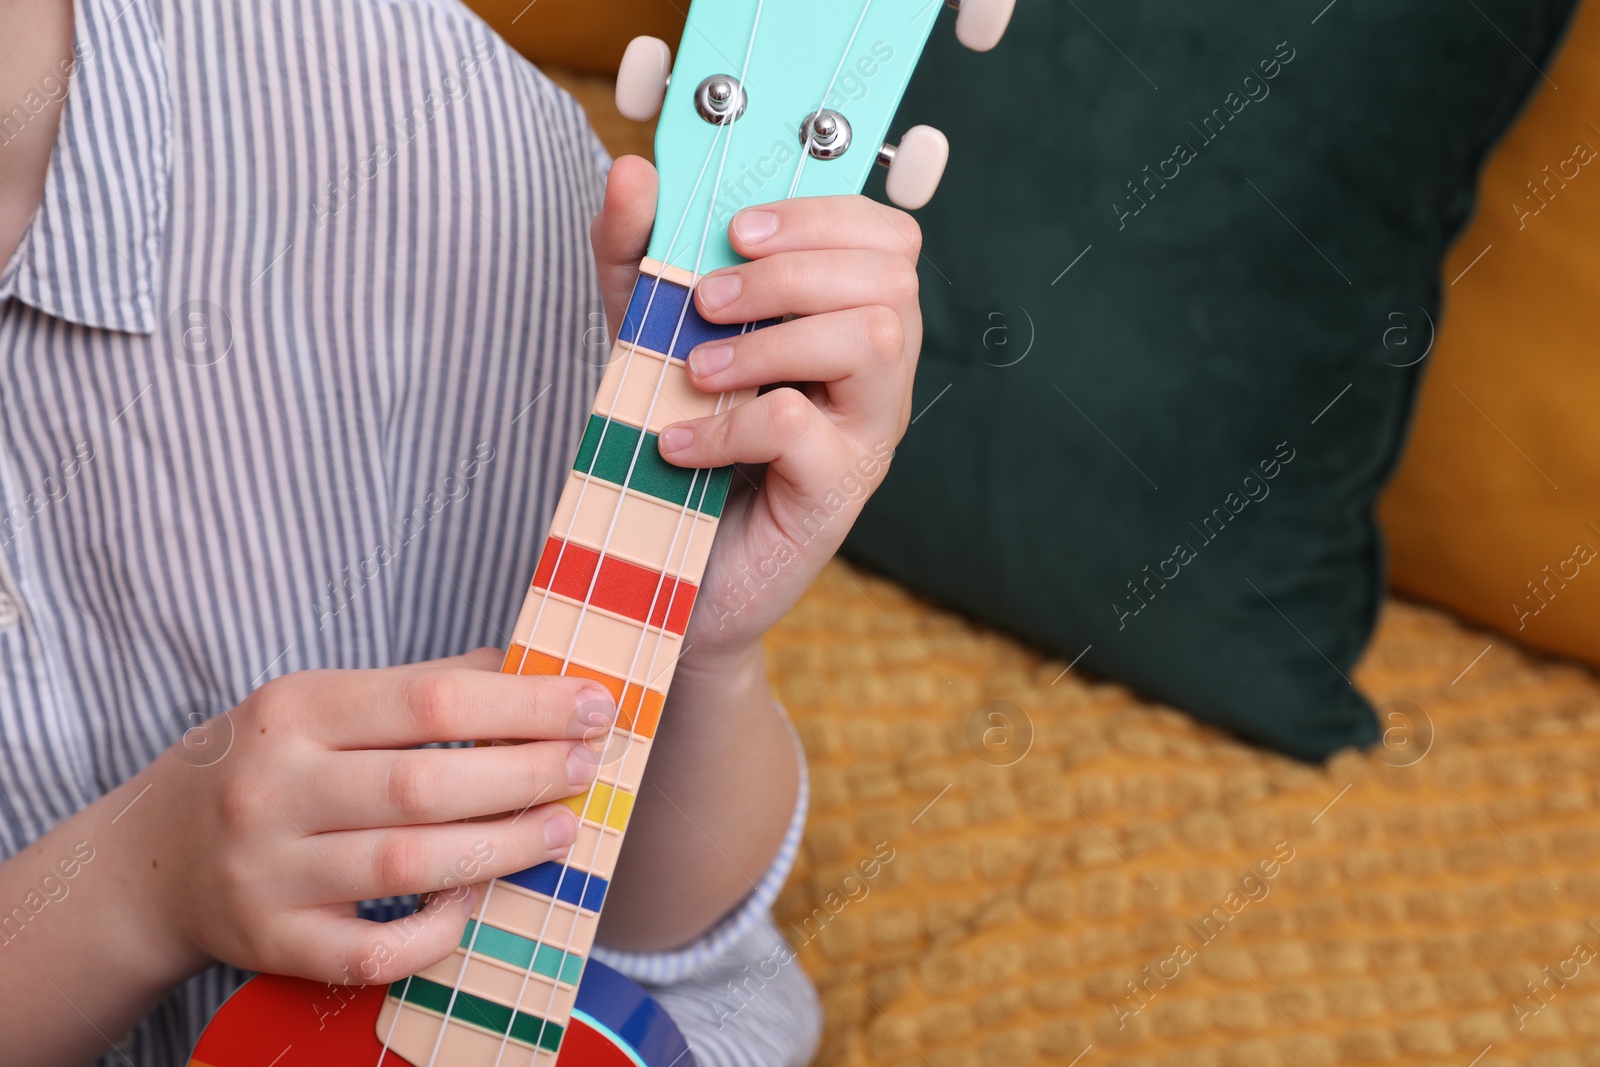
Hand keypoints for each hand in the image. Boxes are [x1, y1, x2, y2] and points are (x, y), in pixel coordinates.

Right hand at [125, 649, 615, 984]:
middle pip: (427, 784)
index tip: (592, 704)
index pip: (431, 699)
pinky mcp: (274, 943)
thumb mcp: (321, 704)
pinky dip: (438, 930)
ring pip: (410, 866)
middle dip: (527, 774)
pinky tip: (476, 898)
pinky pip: (374, 950)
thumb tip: (530, 672)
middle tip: (587, 766)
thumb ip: (419, 689)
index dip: (525, 704)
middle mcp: (275, 788)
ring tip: (562, 826)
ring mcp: (270, 872)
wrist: (155, 857)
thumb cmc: (268, 765)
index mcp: (295, 710)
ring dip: (504, 847)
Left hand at [592, 157, 921, 663]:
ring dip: (771, 339)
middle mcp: (878, 375)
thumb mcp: (645, 330)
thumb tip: (635, 172)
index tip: (739, 230)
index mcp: (850, 321)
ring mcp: (867, 435)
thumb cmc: (674, 440)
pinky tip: (680, 442)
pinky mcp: (836, 493)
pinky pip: (801, 426)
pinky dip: (729, 422)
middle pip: (889, 278)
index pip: (890, 236)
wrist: (662, 567)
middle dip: (792, 271)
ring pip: (873, 338)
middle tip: (709, 300)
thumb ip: (637, 252)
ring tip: (697, 370)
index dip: (823, 215)